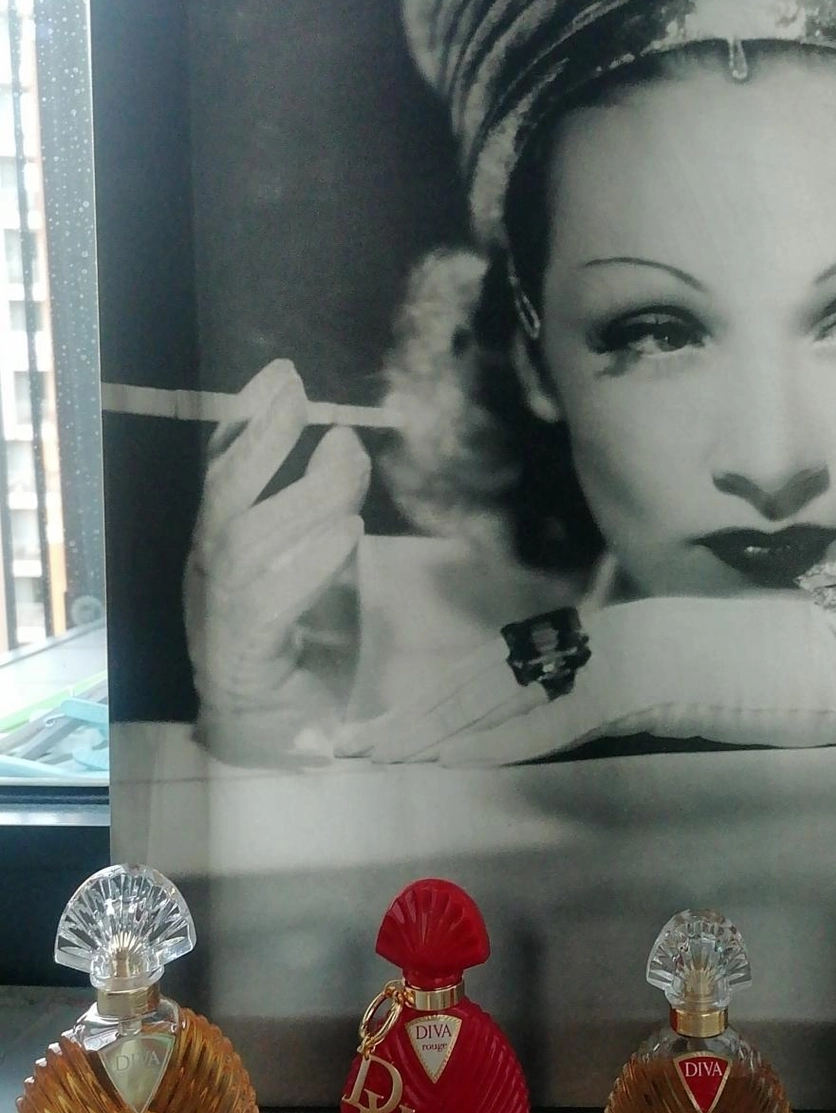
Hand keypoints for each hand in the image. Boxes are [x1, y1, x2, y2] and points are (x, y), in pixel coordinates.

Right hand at [185, 360, 370, 754]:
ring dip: (301, 499)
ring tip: (349, 468)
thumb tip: (344, 445)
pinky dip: (307, 566)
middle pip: (225, 496)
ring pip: (246, 545)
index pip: (223, 472)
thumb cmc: (294, 647)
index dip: (247, 420)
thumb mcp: (310, 565)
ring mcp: (220, 615)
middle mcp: (209, 573)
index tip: (283, 374)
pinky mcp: (245, 659)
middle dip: (261, 440)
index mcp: (219, 546)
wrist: (271, 738)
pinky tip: (346, 536)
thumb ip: (319, 511)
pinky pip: (268, 606)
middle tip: (304, 397)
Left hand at [334, 590, 835, 765]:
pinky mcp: (649, 678)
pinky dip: (503, 738)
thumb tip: (591, 724)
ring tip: (377, 753)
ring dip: (437, 728)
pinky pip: (560, 712)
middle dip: (414, 715)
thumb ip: (637, 698)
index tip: (388, 729)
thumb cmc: (786, 675)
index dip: (440, 699)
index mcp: (612, 636)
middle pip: (487, 677)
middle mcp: (605, 637)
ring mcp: (623, 654)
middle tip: (347, 744)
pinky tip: (459, 758)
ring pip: (507, 693)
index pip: (506, 668)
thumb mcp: (696, 687)